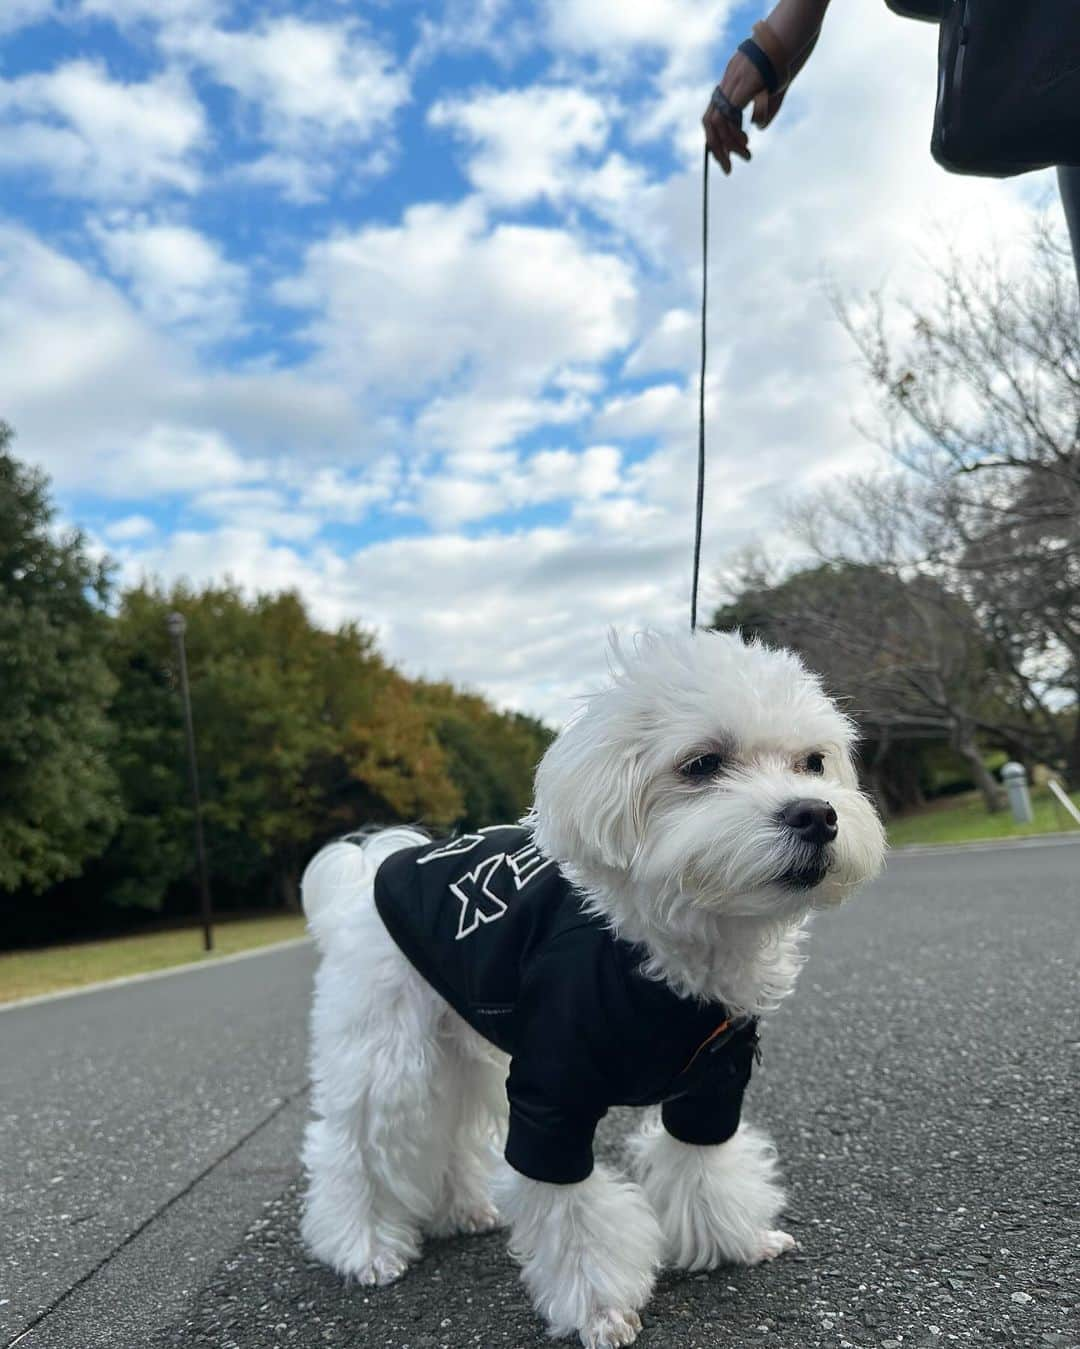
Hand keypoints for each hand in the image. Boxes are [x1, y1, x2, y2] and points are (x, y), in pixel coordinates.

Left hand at [702, 51, 787, 174]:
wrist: (785, 43)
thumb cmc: (779, 66)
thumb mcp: (771, 94)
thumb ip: (764, 111)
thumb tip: (758, 127)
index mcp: (729, 88)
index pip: (715, 119)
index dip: (718, 141)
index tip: (727, 159)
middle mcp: (726, 87)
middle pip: (709, 124)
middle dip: (717, 149)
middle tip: (728, 168)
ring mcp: (731, 86)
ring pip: (716, 124)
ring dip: (728, 145)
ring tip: (745, 156)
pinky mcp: (740, 87)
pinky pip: (727, 116)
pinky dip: (733, 134)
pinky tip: (746, 142)